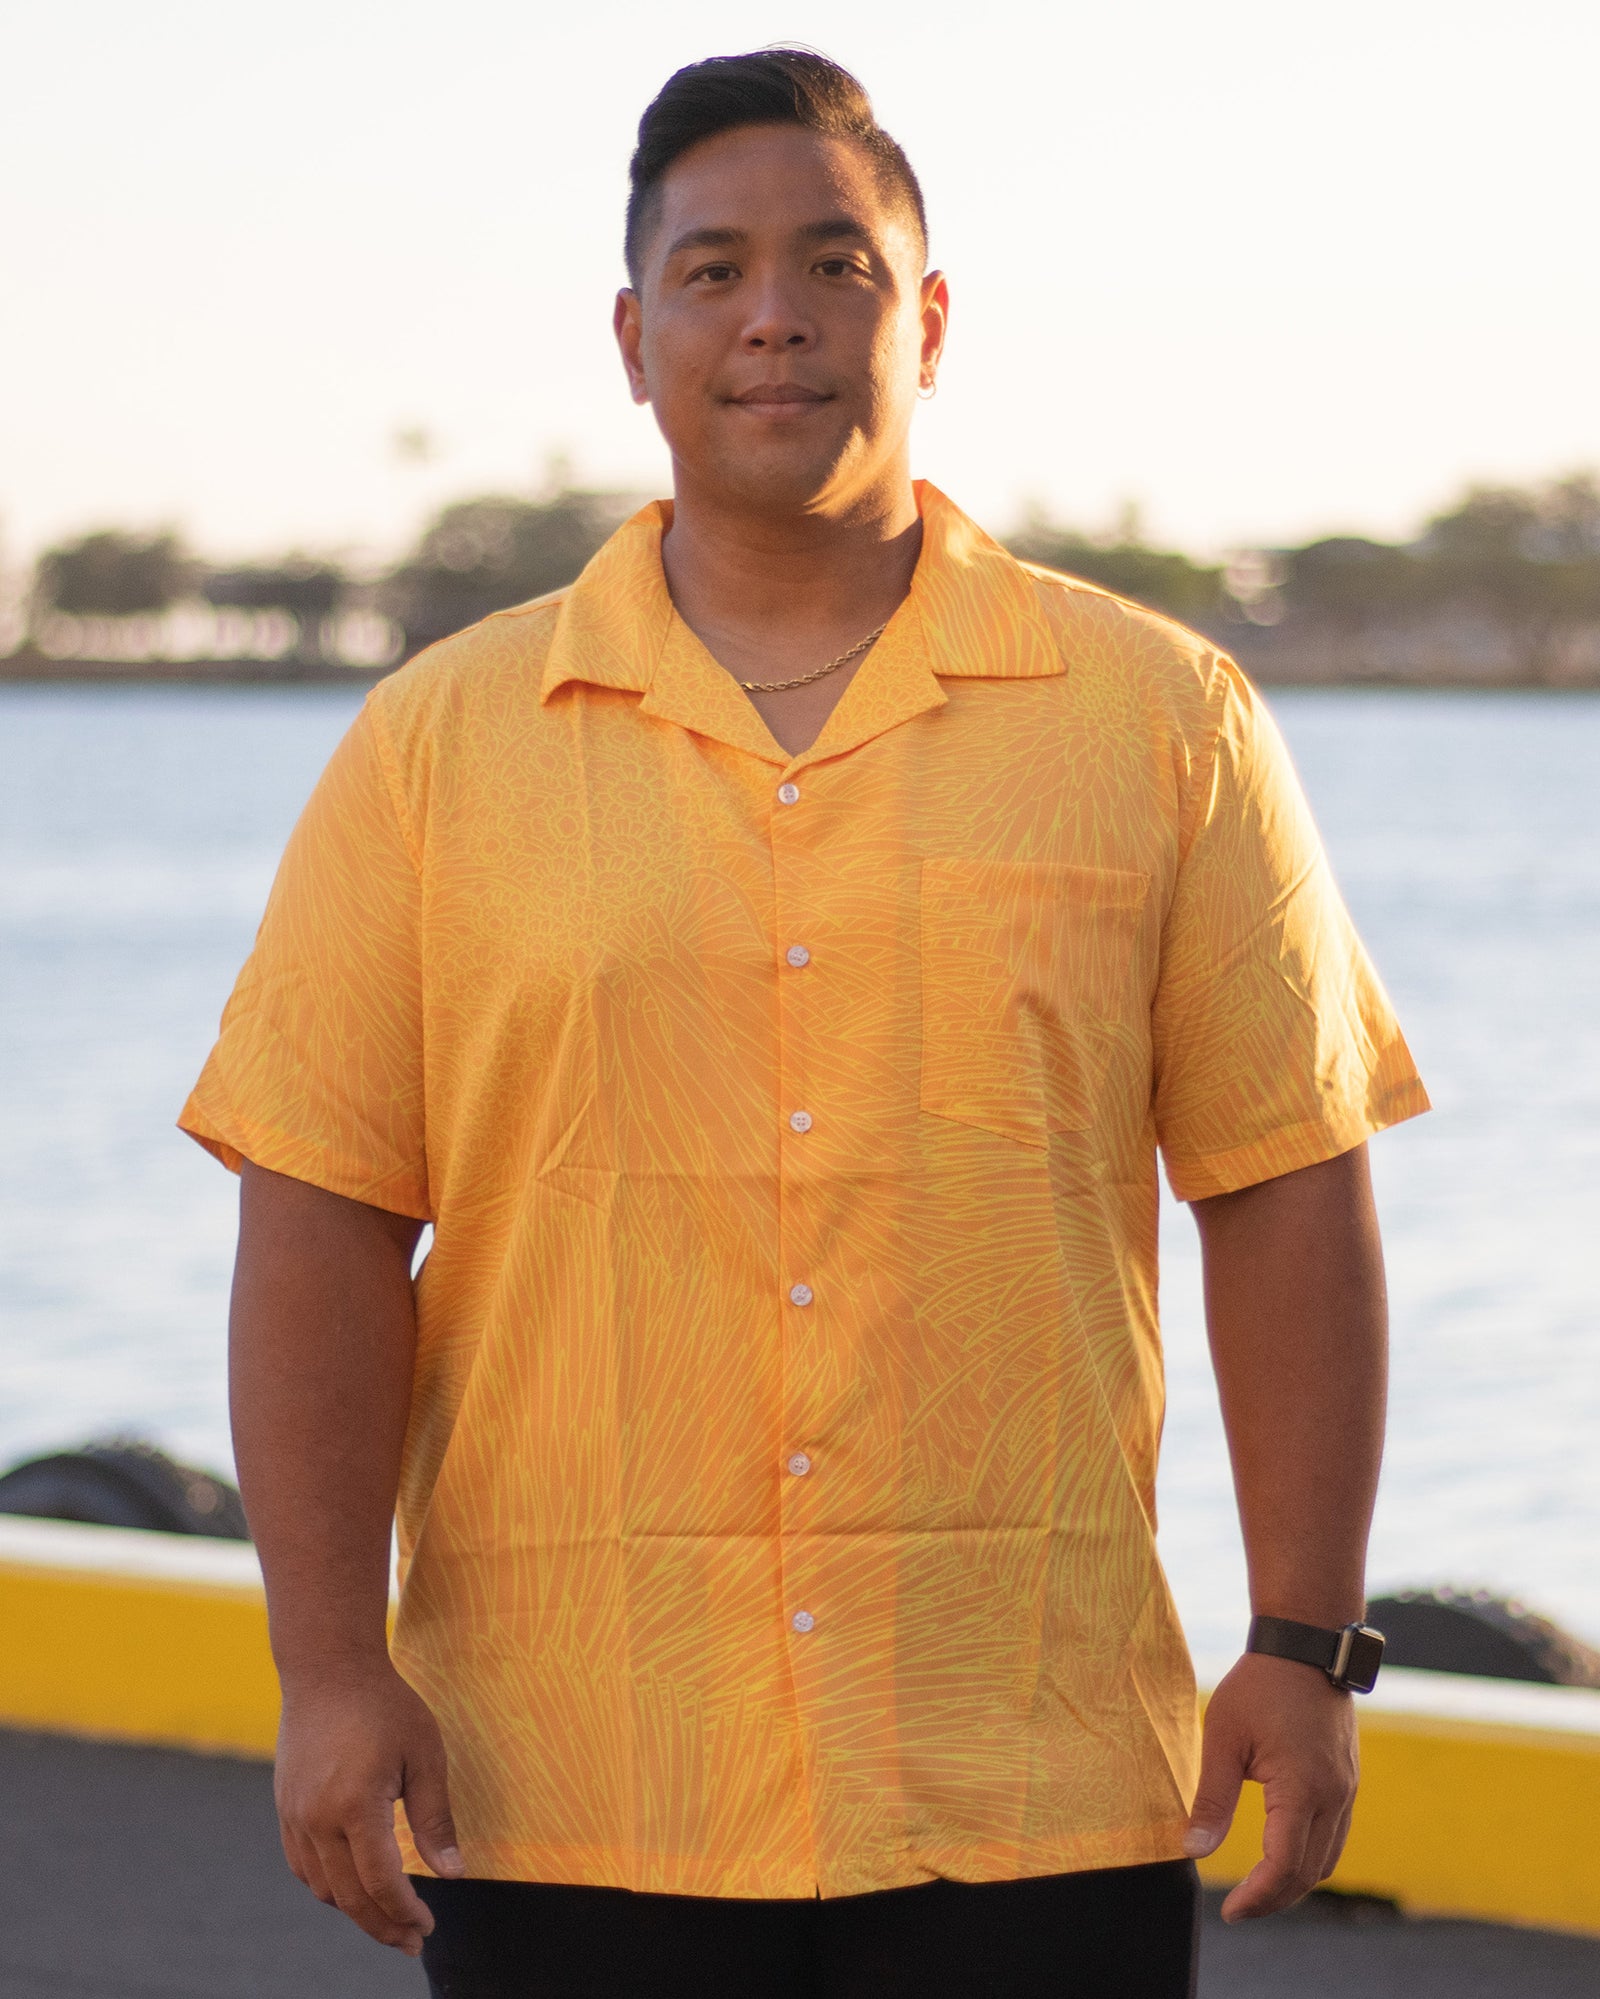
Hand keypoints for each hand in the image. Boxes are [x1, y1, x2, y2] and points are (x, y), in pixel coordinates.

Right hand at [273, 1660, 465, 1954]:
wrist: (327, 1668)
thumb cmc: (384, 1705)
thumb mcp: (425, 1753)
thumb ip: (435, 1818)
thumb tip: (453, 1874)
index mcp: (356, 1805)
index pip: (382, 1882)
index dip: (406, 1913)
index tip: (427, 1928)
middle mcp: (318, 1819)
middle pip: (350, 1897)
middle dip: (383, 1926)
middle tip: (412, 1941)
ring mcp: (295, 1816)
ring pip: (323, 1888)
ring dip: (355, 1910)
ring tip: (388, 1917)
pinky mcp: (285, 1809)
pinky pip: (304, 1867)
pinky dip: (329, 1887)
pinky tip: (354, 1887)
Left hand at [1181, 1652, 1358, 1920]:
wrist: (1306, 1644)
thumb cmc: (1259, 1685)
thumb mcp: (1223, 1736)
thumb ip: (1211, 1797)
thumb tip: (1193, 1850)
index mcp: (1302, 1790)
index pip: (1283, 1867)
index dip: (1256, 1897)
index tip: (1229, 1912)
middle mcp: (1334, 1797)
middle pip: (1309, 1874)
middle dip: (1273, 1898)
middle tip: (1237, 1909)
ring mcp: (1347, 1790)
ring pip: (1327, 1859)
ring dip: (1293, 1883)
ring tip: (1256, 1890)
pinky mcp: (1348, 1781)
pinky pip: (1334, 1837)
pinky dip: (1309, 1857)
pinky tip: (1281, 1855)